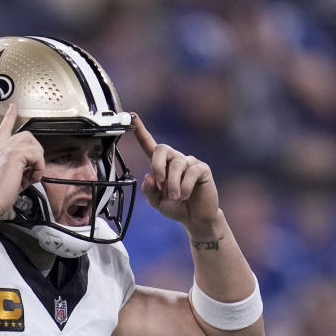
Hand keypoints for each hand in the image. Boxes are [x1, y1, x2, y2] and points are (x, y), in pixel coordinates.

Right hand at [0, 104, 45, 217]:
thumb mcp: (8, 177)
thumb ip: (19, 169)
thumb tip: (32, 171)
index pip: (4, 127)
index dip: (10, 116)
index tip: (13, 107)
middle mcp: (1, 146)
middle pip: (28, 136)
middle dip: (35, 152)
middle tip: (31, 170)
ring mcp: (8, 148)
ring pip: (34, 145)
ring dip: (37, 162)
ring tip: (30, 175)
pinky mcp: (15, 154)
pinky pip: (37, 156)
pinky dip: (39, 169)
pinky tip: (31, 178)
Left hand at [133, 114, 219, 229]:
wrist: (196, 218)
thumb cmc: (177, 207)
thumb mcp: (157, 203)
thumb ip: (149, 191)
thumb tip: (149, 176)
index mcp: (161, 165)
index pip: (150, 145)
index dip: (141, 132)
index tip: (133, 117)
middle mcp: (175, 160)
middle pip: (162, 148)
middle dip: (157, 165)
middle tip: (160, 182)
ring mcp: (189, 163)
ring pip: (177, 164)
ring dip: (172, 184)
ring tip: (176, 197)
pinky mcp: (202, 169)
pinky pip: (191, 173)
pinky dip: (184, 187)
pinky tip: (185, 195)